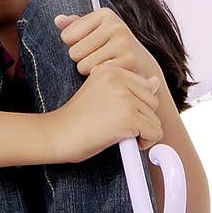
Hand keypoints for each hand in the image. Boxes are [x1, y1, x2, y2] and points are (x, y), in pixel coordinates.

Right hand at [46, 64, 163, 164]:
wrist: (55, 134)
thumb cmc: (75, 119)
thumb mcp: (101, 95)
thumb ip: (128, 87)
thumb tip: (156, 81)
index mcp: (110, 69)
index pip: (145, 87)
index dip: (135, 106)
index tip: (113, 115)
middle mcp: (118, 78)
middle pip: (152, 101)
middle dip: (141, 118)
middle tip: (115, 126)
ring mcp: (124, 97)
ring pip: (155, 118)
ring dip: (141, 132)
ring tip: (116, 134)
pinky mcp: (128, 117)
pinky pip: (155, 132)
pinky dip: (144, 143)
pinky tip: (123, 142)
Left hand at [54, 7, 158, 84]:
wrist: (146, 69)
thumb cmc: (115, 49)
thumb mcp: (97, 32)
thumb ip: (75, 25)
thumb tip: (57, 20)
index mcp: (104, 14)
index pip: (67, 35)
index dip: (76, 45)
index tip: (92, 45)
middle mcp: (115, 25)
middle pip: (74, 52)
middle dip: (82, 59)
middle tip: (101, 58)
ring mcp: (123, 43)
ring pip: (83, 66)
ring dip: (90, 71)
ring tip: (106, 65)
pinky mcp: (127, 62)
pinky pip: (96, 75)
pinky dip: (100, 78)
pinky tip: (113, 73)